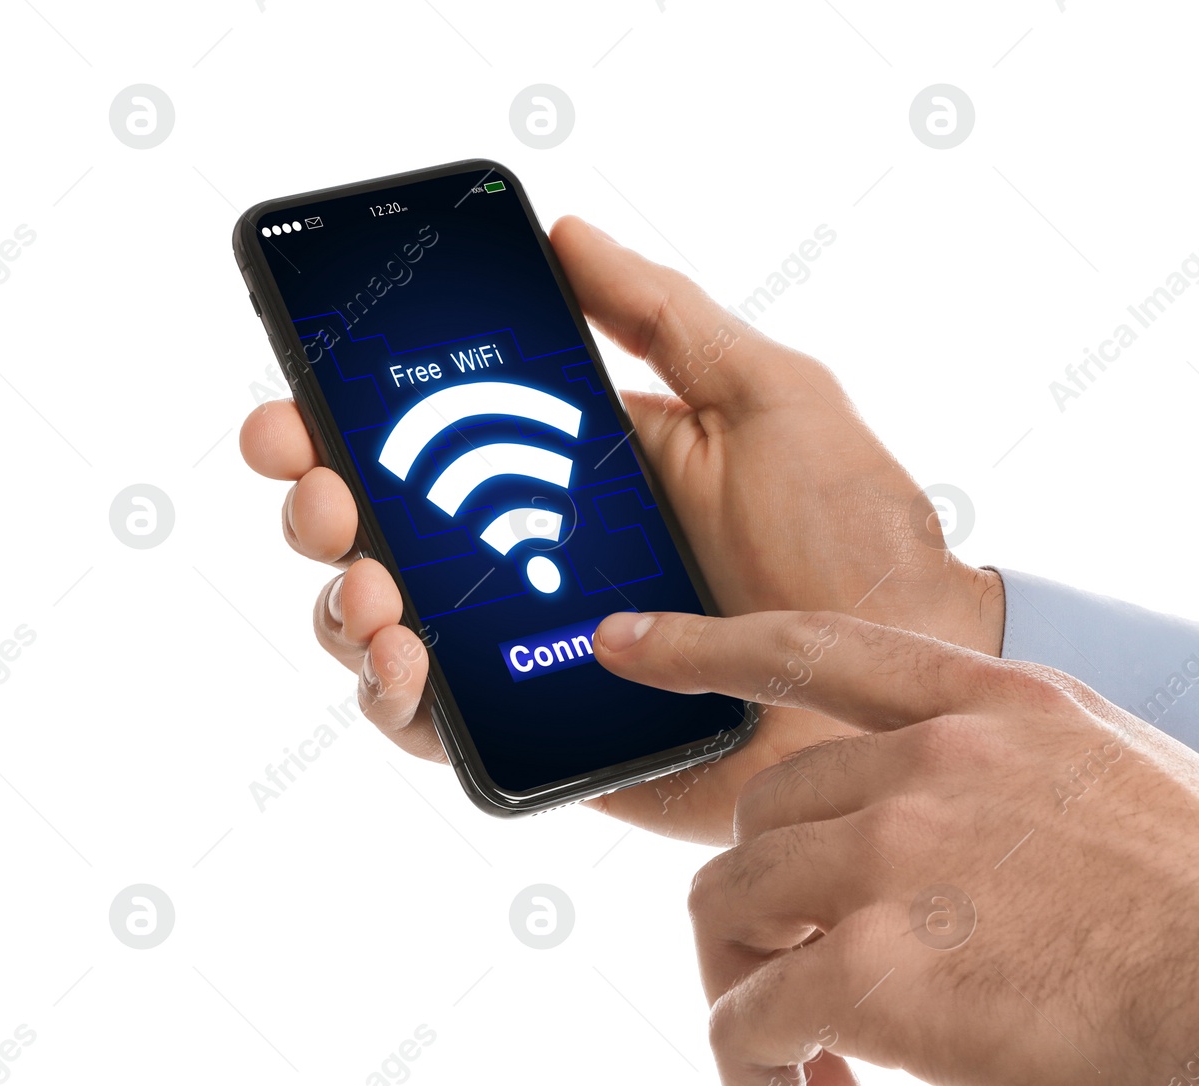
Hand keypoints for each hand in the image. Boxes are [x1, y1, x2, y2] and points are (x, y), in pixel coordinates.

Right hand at [238, 217, 1002, 843]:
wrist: (897, 681)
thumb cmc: (853, 537)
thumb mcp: (767, 396)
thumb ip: (664, 318)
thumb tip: (566, 233)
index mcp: (576, 474)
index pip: (431, 440)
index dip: (347, 417)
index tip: (301, 397)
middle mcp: (536, 560)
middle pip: (381, 531)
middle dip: (321, 503)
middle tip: (324, 493)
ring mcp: (531, 654)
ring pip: (384, 629)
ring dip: (343, 603)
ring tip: (372, 587)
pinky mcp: (543, 740)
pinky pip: (435, 729)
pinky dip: (393, 701)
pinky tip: (406, 665)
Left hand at [591, 606, 1198, 1085]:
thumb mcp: (1121, 779)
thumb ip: (1013, 785)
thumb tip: (942, 856)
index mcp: (990, 706)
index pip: (812, 646)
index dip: (703, 644)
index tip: (620, 644)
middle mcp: (925, 761)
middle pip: (756, 834)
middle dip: (763, 932)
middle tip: (813, 1030)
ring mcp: (889, 855)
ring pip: (731, 926)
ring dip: (751, 1017)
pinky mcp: (870, 968)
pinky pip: (750, 1028)